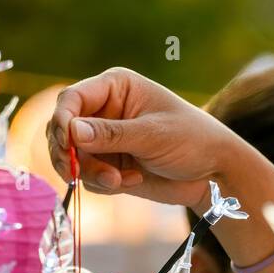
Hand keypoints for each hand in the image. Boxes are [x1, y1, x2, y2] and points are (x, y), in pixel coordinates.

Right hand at [46, 65, 273, 272]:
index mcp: (114, 88)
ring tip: (119, 181)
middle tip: (86, 172)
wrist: (212, 174)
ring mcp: (103, 140)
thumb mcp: (152, 135)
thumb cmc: (191, 140)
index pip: (70, 100)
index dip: (62, 121)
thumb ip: (110, 134)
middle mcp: (103, 111)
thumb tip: (70, 131)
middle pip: (61, 130)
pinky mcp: (107, 165)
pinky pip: (86, 178)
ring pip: (70, 158)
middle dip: (72, 154)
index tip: (67, 144)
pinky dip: (102, 184)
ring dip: (89, 173)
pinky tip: (131, 181)